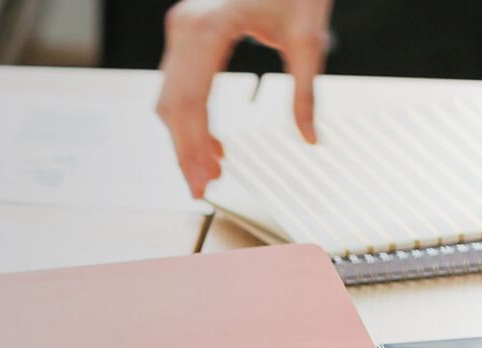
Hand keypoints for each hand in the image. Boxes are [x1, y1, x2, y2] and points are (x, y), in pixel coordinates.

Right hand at [155, 0, 333, 196]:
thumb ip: (306, 93)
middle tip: (202, 188)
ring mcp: (181, 28)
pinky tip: (210, 142)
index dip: (193, 148)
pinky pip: (179, 84)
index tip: (204, 180)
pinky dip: (190, 117)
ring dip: (186, 138)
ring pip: (170, 98)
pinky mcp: (187, 32)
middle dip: (186, 151)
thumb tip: (310, 137)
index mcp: (207, 28)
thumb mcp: (309, 40)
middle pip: (173, 105)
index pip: (190, 103)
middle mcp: (184, 27)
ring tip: (209, 170)